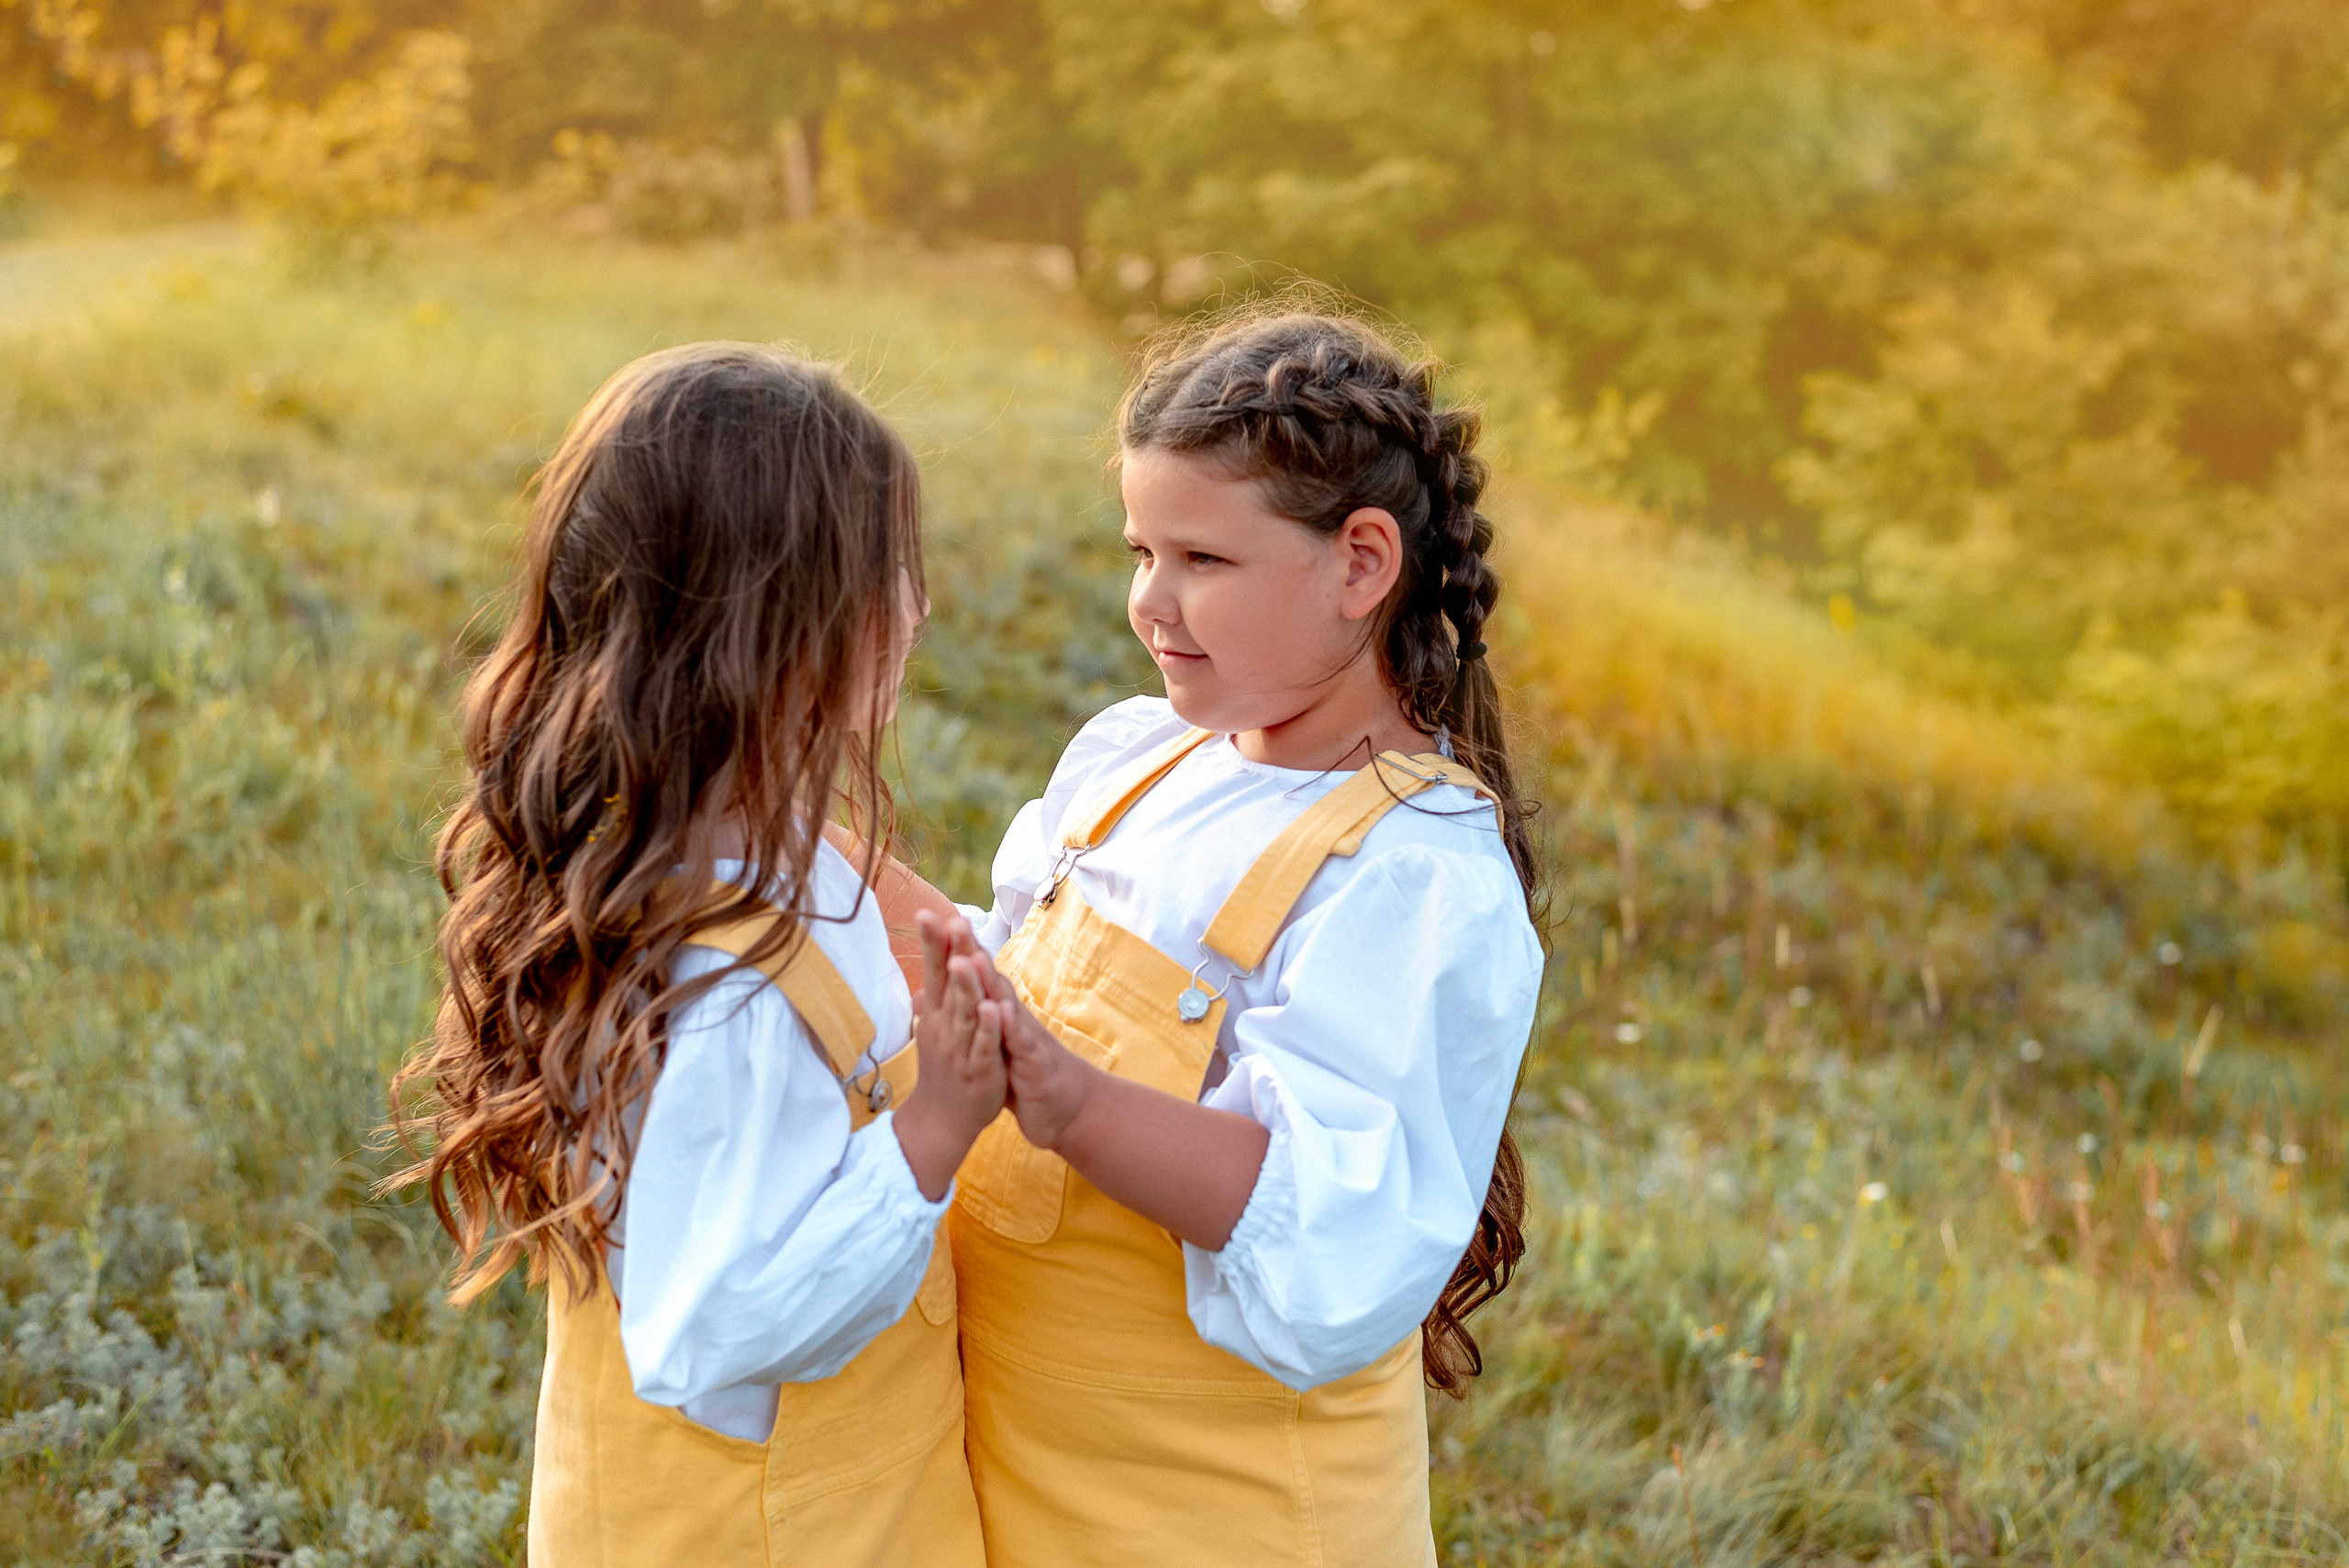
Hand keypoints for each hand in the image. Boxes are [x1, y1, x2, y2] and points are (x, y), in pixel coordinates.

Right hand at [890, 909, 1007, 1198]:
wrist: (943, 1120)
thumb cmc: (943, 1068)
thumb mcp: (935, 1029)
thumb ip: (934, 999)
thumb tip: (925, 972)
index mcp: (936, 1014)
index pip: (933, 971)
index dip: (931, 943)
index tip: (926, 912)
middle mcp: (944, 1027)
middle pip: (947, 984)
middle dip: (948, 953)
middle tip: (949, 921)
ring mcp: (961, 1048)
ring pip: (964, 1012)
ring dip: (965, 985)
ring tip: (965, 958)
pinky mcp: (980, 1069)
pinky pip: (983, 1045)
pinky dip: (987, 1026)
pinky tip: (991, 1007)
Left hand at [965, 946, 1266, 1248]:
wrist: (1066, 1109)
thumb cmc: (1027, 1075)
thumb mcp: (996, 1045)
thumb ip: (976, 1020)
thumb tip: (950, 999)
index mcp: (1000, 1015)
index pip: (979, 977)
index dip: (959, 951)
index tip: (937, 923)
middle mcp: (1014, 1018)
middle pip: (992, 979)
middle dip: (973, 951)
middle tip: (955, 921)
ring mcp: (1027, 1037)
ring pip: (1005, 1004)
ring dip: (989, 981)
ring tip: (969, 956)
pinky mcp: (1036, 1062)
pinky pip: (1022, 1042)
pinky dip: (1010, 1026)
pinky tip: (999, 1010)